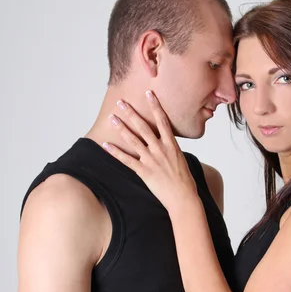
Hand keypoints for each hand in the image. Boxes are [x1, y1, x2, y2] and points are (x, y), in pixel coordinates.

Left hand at [104, 94, 197, 212]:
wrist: (183, 198)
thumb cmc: (184, 181)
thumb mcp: (181, 160)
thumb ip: (171, 149)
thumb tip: (167, 143)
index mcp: (171, 145)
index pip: (162, 121)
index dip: (155, 106)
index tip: (148, 94)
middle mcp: (160, 150)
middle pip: (144, 127)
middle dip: (131, 113)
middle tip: (121, 102)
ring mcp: (151, 160)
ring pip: (133, 140)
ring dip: (121, 128)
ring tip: (112, 118)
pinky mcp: (144, 172)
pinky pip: (127, 160)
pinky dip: (115, 152)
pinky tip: (106, 144)